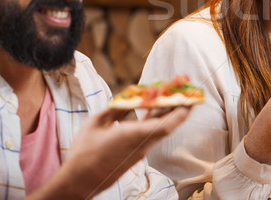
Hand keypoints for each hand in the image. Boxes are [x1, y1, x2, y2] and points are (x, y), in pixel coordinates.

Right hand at [27, 107, 189, 199]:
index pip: (167, 124)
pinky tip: (153, 107)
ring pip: (161, 127)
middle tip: (186, 88)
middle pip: (168, 124)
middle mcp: (143, 143)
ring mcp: (140, 149)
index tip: (190, 95)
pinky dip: (155, 118)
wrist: (79, 181)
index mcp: (135, 135)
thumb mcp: (96, 123)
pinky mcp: (135, 152)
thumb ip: (115, 109)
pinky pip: (151, 132)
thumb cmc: (84, 152)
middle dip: (179, 105)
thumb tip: (129, 100)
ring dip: (167, 111)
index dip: (181, 109)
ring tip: (172, 93)